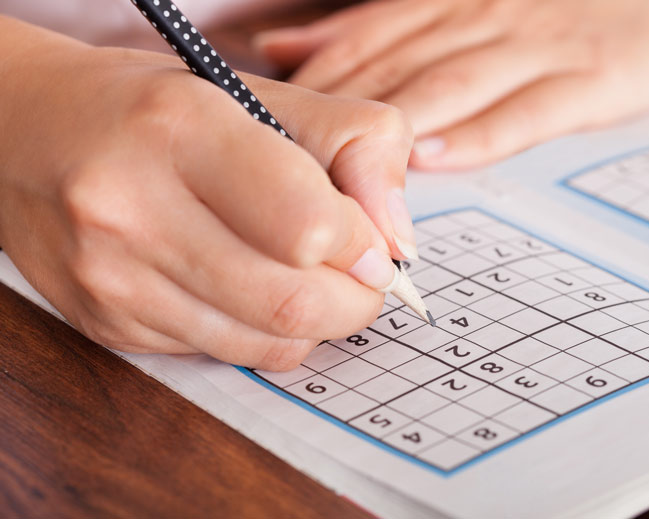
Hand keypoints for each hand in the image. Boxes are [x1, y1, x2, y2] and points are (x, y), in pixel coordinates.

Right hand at [0, 20, 413, 369]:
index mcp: (182, 129)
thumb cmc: (160, 111)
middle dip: (357, 301)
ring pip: (265, 344)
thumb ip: (354, 146)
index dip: (363, 245)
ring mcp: (111, 277)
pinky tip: (249, 289)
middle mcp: (131, 207)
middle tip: (363, 279)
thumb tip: (398, 241)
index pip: (309, 226)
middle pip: (295, 303)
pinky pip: (224, 355)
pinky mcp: (106, 324)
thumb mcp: (262, 95)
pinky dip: (261, 333)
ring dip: (316, 323)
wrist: (30, 133)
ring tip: (311, 281)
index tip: (373, 243)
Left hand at [256, 0, 648, 169]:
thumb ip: (373, 27)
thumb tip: (287, 48)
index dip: (315, 81)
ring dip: (397, 124)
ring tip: (348, 166)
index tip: (268, 121)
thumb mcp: (453, 0)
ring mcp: (539, 47)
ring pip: (451, 85)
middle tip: (291, 162)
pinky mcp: (592, 80)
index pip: (364, 38)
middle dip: (339, 115)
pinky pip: (528, 112)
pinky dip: (480, 135)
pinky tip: (438, 158)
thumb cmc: (553, 4)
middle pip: (396, 65)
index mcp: (447, 1)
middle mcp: (484, 18)